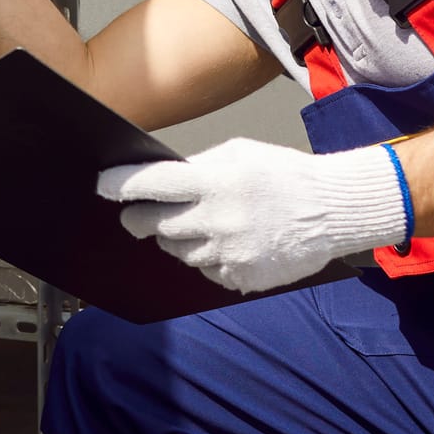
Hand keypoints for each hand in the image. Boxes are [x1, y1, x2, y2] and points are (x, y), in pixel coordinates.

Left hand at [98, 137, 409, 293]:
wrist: (332, 210)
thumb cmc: (285, 176)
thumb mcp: (239, 155)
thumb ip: (198, 168)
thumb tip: (160, 181)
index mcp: (214, 183)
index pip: (151, 185)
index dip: (120, 186)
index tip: (101, 186)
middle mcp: (217, 221)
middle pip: (154, 226)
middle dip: (140, 219)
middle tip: (135, 216)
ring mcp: (227, 254)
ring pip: (177, 251)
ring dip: (179, 238)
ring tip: (206, 222)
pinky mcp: (238, 278)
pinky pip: (205, 270)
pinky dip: (208, 257)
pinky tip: (230, 241)